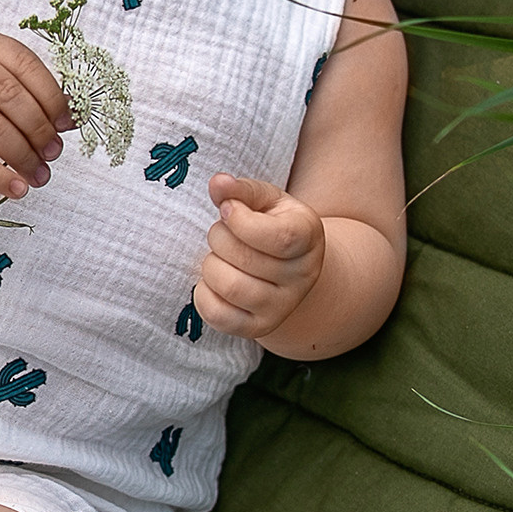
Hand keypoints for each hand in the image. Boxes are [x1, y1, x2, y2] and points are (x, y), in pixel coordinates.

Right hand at [0, 28, 72, 198]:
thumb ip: (23, 88)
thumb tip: (69, 117)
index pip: (22, 62)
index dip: (51, 94)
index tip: (67, 123)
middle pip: (7, 94)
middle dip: (39, 127)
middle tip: (54, 152)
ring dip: (23, 154)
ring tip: (39, 173)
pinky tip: (16, 189)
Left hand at [194, 174, 325, 341]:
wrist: (288, 269)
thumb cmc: (272, 225)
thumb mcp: (265, 200)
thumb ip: (242, 190)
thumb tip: (218, 184)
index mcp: (308, 236)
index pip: (280, 237)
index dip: (241, 221)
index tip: (227, 209)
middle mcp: (302, 276)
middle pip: (245, 259)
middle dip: (219, 237)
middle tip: (222, 232)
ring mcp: (282, 307)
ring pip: (230, 287)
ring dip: (210, 265)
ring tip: (219, 257)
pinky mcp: (258, 327)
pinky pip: (217, 315)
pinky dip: (203, 293)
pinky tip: (214, 280)